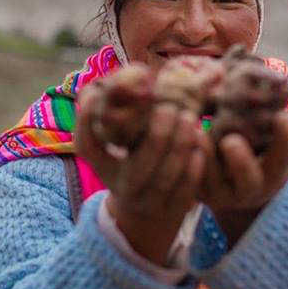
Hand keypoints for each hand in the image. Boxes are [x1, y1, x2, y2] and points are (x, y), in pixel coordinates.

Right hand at [75, 85, 207, 265]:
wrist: (146, 212)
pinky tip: (200, 145)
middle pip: (138, 167)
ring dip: (180, 147)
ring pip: (166, 178)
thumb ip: (120, 113)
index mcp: (103, 165)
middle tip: (172, 108)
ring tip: (190, 119)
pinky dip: (194, 167)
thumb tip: (121, 76)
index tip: (100, 94)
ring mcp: (147, 202)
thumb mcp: (119, 143)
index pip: (87, 146)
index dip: (88, 121)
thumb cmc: (133, 159)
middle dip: (158, 138)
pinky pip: (185, 190)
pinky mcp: (172, 210)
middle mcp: (121, 185)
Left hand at [199, 110, 287, 243]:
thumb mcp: (280, 149)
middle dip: (242, 161)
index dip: (284, 140)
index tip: (281, 115)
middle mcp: (249, 190)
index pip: (283, 159)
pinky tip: (183, 136)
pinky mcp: (198, 192)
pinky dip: (187, 158)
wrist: (235, 189)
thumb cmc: (262, 159)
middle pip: (248, 181)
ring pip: (212, 181)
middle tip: (231, 141)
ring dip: (205, 155)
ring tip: (198, 132)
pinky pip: (192, 178)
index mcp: (274, 176)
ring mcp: (221, 194)